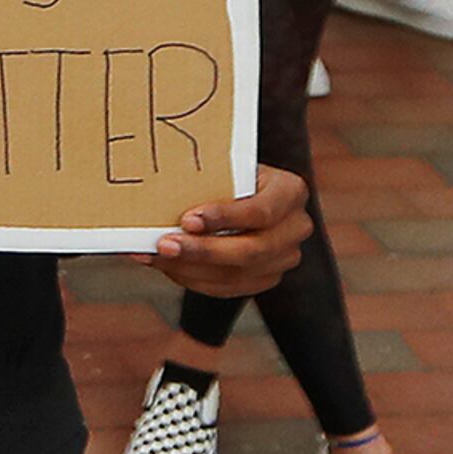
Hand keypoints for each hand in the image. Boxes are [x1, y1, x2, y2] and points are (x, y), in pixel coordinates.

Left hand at [146, 166, 311, 298]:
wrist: (241, 186)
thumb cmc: (226, 171)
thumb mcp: (222, 166)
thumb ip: (205, 181)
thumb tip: (158, 196)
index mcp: (290, 191)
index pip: (261, 211)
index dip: (225, 218)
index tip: (188, 220)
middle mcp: (295, 226)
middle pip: (252, 249)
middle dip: (203, 250)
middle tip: (164, 245)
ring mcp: (284, 256)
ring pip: (238, 274)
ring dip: (191, 268)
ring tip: (157, 257)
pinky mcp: (267, 277)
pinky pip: (230, 287)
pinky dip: (194, 278)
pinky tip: (168, 266)